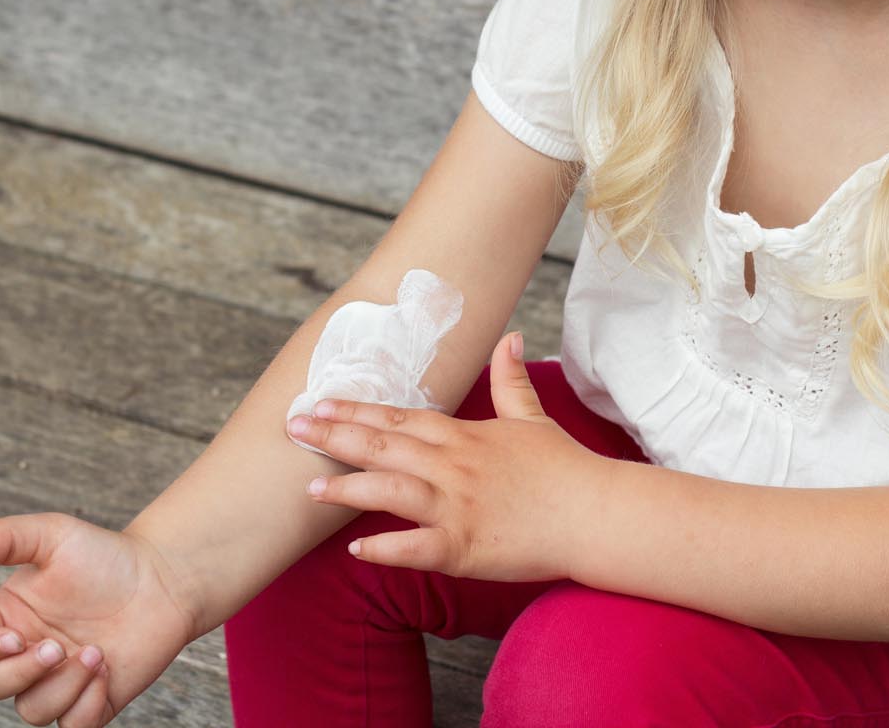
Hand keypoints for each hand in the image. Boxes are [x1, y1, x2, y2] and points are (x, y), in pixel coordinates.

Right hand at [0, 513, 198, 726]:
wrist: (164, 578)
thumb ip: (8, 537)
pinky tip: (107, 672)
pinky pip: (73, 726)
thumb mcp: (55, 534)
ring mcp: (58, 680)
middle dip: (21, 672)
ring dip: (61, 687)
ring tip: (96, 653)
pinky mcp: (92, 700)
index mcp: (9, 617)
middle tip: (57, 646)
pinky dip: (85, 707)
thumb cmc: (106, 555)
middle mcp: (27, 653)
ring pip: (32, 710)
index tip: (14, 638)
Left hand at [288, 332, 611, 582]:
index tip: (320, 401)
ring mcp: (458, 506)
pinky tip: (356, 551)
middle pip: (385, 445)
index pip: (400, 416)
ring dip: (349, 488)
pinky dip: (385, 549)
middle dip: (335, 435)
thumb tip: (510, 337)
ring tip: (311, 486)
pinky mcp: (466, 547)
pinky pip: (417, 548)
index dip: (358, 408)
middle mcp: (454, 466)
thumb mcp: (532, 417)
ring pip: (391, 492)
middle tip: (293, 426)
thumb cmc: (563, 468)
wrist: (595, 513)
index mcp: (464, 436)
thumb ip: (510, 379)